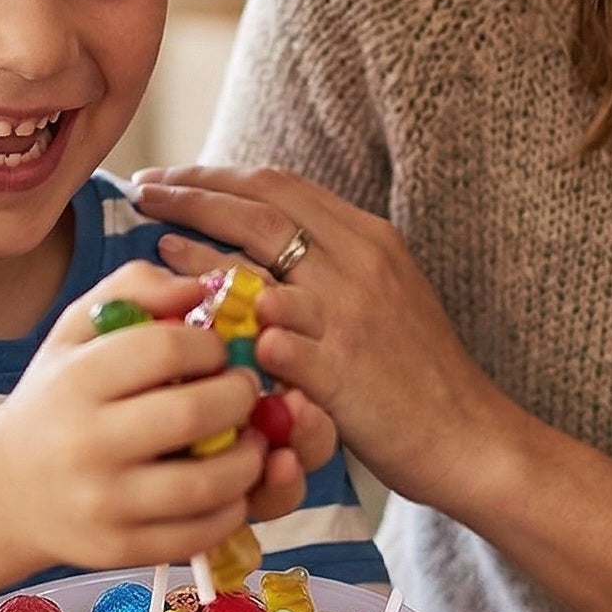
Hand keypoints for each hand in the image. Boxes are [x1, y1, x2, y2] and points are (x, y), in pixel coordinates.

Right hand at [0, 262, 282, 572]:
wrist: (5, 490)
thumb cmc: (56, 398)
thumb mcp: (77, 330)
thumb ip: (136, 289)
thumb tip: (201, 287)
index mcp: (75, 382)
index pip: (167, 350)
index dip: (211, 344)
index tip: (217, 352)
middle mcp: (86, 444)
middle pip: (194, 415)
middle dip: (240, 396)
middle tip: (245, 391)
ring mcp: (104, 504)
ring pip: (208, 483)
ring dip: (250, 456)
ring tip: (249, 439)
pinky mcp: (121, 549)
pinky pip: (201, 532)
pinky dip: (233, 506)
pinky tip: (230, 484)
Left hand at [132, 164, 501, 506]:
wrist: (468, 434)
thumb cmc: (418, 370)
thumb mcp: (385, 291)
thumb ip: (333, 260)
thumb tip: (267, 238)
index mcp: (366, 239)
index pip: (278, 186)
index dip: (215, 176)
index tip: (169, 178)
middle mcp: (357, 266)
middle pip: (258, 211)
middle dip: (191, 195)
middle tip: (143, 192)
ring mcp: (348, 318)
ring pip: (260, 266)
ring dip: (198, 252)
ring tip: (156, 247)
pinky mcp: (340, 372)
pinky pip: (275, 340)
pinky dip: (232, 324)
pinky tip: (193, 320)